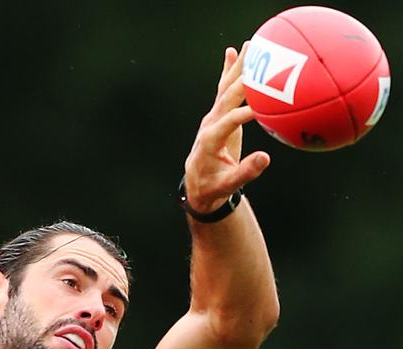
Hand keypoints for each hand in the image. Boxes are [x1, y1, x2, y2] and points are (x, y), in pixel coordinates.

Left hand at [182, 46, 269, 213]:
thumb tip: (265, 158)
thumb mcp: (228, 185)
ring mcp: (212, 118)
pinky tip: (232, 52)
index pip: (230, 122)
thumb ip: (245, 172)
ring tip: (250, 45)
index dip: (246, 113)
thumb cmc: (214, 188)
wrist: (198, 187)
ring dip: (238, 67)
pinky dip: (228, 71)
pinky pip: (223, 90)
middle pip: (227, 97)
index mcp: (211, 142)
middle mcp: (210, 125)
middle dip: (243, 78)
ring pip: (226, 89)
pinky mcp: (218, 115)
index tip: (264, 106)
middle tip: (260, 59)